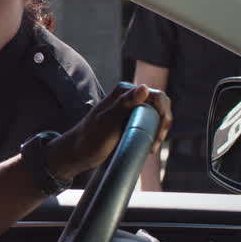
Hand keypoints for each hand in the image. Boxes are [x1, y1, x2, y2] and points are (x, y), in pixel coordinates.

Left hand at [48, 83, 172, 179]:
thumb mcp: (108, 122)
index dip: (163, 114)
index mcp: (123, 92)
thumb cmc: (90, 138)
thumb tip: (145, 88)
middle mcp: (128, 97)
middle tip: (155, 143)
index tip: (159, 134)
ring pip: (156, 116)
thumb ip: (124, 104)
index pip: (156, 96)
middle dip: (162, 123)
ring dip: (158, 131)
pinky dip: (152, 134)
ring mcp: (129, 109)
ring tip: (151, 148)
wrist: (77, 153)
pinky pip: (149, 124)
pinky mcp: (129, 121)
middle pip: (159, 105)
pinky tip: (148, 147)